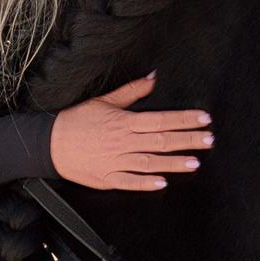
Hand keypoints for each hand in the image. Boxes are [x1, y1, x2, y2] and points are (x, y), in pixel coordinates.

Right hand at [49, 73, 213, 192]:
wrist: (49, 143)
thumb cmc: (77, 120)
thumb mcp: (104, 101)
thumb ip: (132, 91)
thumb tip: (153, 77)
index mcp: (124, 121)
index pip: (161, 119)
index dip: (185, 119)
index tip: (204, 119)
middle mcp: (123, 141)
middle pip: (162, 140)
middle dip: (188, 140)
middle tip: (209, 140)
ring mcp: (115, 161)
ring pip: (150, 162)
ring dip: (174, 163)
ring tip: (195, 163)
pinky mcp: (106, 178)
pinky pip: (129, 181)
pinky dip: (145, 182)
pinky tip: (162, 183)